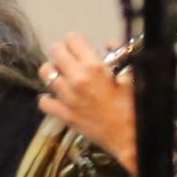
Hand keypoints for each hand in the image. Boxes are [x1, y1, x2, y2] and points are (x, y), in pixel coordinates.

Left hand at [39, 33, 135, 167]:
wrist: (130, 136)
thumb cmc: (133, 106)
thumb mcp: (131, 76)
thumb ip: (120, 56)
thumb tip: (109, 44)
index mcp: (94, 67)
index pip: (72, 39)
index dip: (75, 41)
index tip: (79, 46)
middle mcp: (77, 79)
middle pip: (55, 51)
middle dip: (62, 52)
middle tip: (69, 58)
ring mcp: (67, 97)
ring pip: (45, 73)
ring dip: (52, 71)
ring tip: (62, 75)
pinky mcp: (63, 114)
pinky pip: (43, 101)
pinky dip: (48, 98)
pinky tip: (57, 97)